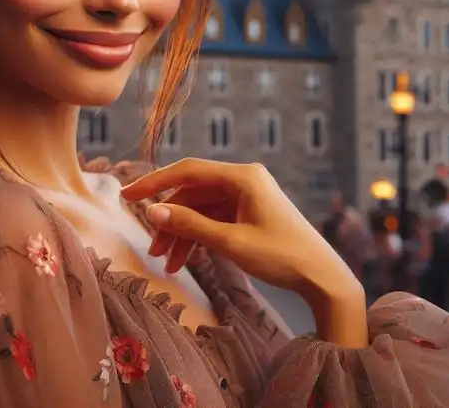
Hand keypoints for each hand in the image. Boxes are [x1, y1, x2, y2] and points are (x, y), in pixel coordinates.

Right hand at [120, 158, 360, 304]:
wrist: (321, 276)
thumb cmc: (281, 256)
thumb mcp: (231, 243)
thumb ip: (190, 225)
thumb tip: (152, 211)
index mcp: (243, 176)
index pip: (187, 171)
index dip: (154, 183)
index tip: (127, 197)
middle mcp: (245, 179)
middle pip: (193, 193)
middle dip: (171, 221)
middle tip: (153, 249)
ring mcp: (248, 196)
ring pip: (202, 209)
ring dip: (184, 234)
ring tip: (170, 264)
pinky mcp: (251, 212)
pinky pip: (215, 219)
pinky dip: (200, 237)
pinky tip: (188, 260)